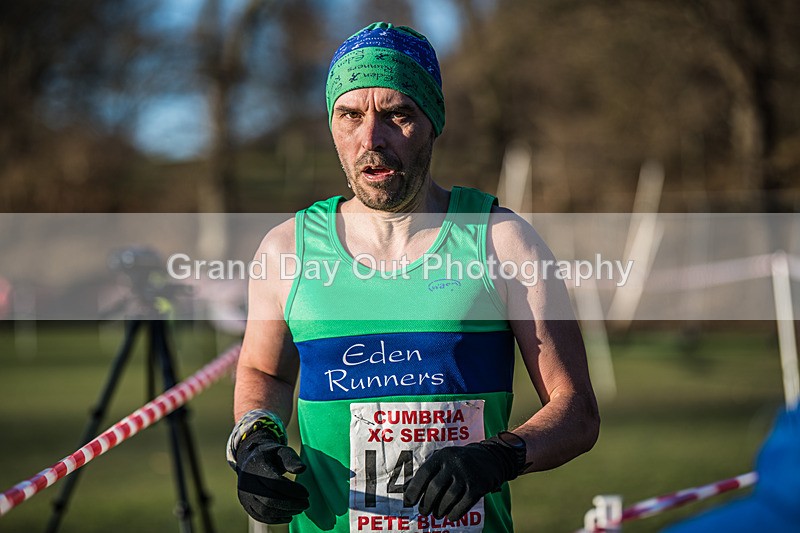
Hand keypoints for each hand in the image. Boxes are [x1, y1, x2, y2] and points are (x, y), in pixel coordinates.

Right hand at [235, 429, 309, 523]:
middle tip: (306, 504)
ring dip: (284, 512)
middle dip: (290, 504)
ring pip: (264, 510)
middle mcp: (247, 482)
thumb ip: (292, 459)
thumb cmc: (271, 456)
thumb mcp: (282, 451)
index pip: (275, 483)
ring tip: (299, 509)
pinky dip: (275, 519)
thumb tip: (302, 469)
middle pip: (269, 499)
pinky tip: (288, 515)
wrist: (251, 460)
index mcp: (256, 466)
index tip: (307, 493)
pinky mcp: (245, 504)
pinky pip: (260, 516)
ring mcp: (244, 495)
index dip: (292, 490)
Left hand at [403, 436, 521, 520]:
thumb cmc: (459, 463)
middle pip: (435, 487)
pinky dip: (454, 513)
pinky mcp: (478, 487)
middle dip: (426, 503)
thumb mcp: (444, 460)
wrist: (490, 458)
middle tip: (423, 511)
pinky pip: (463, 505)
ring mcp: (467, 475)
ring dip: (439, 510)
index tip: (409, 501)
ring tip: (436, 514)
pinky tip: (450, 515)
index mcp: (443, 456)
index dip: (414, 489)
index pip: (424, 473)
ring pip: (449, 498)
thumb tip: (407, 490)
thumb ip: (427, 473)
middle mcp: (454, 463)